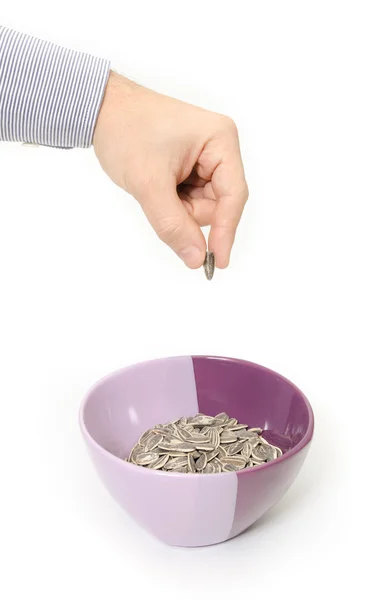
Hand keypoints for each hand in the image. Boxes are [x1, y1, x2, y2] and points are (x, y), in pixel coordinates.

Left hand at [93, 71, 247, 268]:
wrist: (100, 109)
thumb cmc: (125, 131)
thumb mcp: (149, 183)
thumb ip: (173, 224)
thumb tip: (196, 259)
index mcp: (220, 141)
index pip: (233, 196)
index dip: (226, 231)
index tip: (216, 261)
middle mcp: (219, 148)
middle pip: (217, 204)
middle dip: (188, 212)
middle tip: (158, 199)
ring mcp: (205, 158)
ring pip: (201, 206)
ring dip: (177, 208)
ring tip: (153, 185)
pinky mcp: (191, 166)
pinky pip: (189, 200)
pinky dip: (171, 202)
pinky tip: (155, 184)